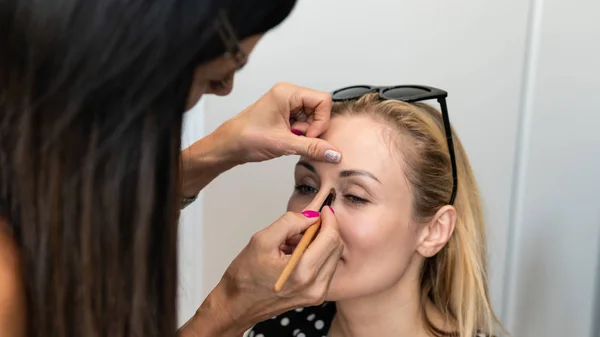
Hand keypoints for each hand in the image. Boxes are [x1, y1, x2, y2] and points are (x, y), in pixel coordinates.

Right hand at [184, 207, 342, 335]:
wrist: (237, 306)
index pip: (330, 237)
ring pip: (332, 257)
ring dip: (319, 243)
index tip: (323, 209)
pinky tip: (296, 254)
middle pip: (335, 247)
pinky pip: (326, 268)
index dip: (329, 219)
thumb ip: (289, 223)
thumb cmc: (245, 277)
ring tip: (293, 242)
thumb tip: (311, 215)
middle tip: (303, 224)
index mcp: (302, 271)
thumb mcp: (261, 240)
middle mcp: (314, 286)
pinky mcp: (315, 297)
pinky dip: (316, 255)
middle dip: (324, 230)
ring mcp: (316, 294)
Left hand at [217, 82, 341, 164]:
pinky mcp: (285, 115)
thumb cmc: (246, 138)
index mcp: (287, 92)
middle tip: (298, 139)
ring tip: (290, 140)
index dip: (321, 120)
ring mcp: (286, 104)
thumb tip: (334, 153)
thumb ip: (312, 147)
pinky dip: (301, 135)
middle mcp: (288, 94)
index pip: (323, 100)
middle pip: (319, 109)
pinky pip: (304, 123)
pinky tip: (289, 140)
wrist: (228, 146)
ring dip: (306, 133)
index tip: (309, 136)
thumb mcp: (283, 144)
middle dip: (313, 128)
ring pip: (312, 118)